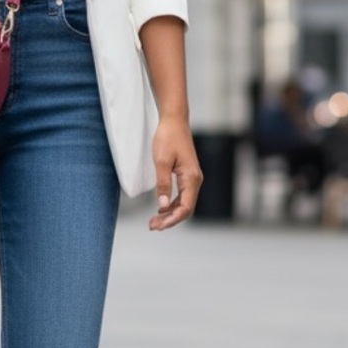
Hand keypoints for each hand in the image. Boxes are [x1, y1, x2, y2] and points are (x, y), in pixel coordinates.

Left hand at [149, 117, 201, 231]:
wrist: (174, 121)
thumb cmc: (168, 138)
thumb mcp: (161, 162)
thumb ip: (163, 184)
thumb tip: (162, 205)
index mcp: (191, 178)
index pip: (186, 208)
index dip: (172, 220)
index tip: (158, 226)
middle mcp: (195, 180)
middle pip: (186, 209)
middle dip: (170, 220)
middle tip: (152, 226)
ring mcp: (192, 178)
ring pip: (184, 203)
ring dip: (170, 214)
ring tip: (154, 221)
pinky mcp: (187, 176)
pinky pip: (182, 196)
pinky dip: (171, 204)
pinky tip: (161, 208)